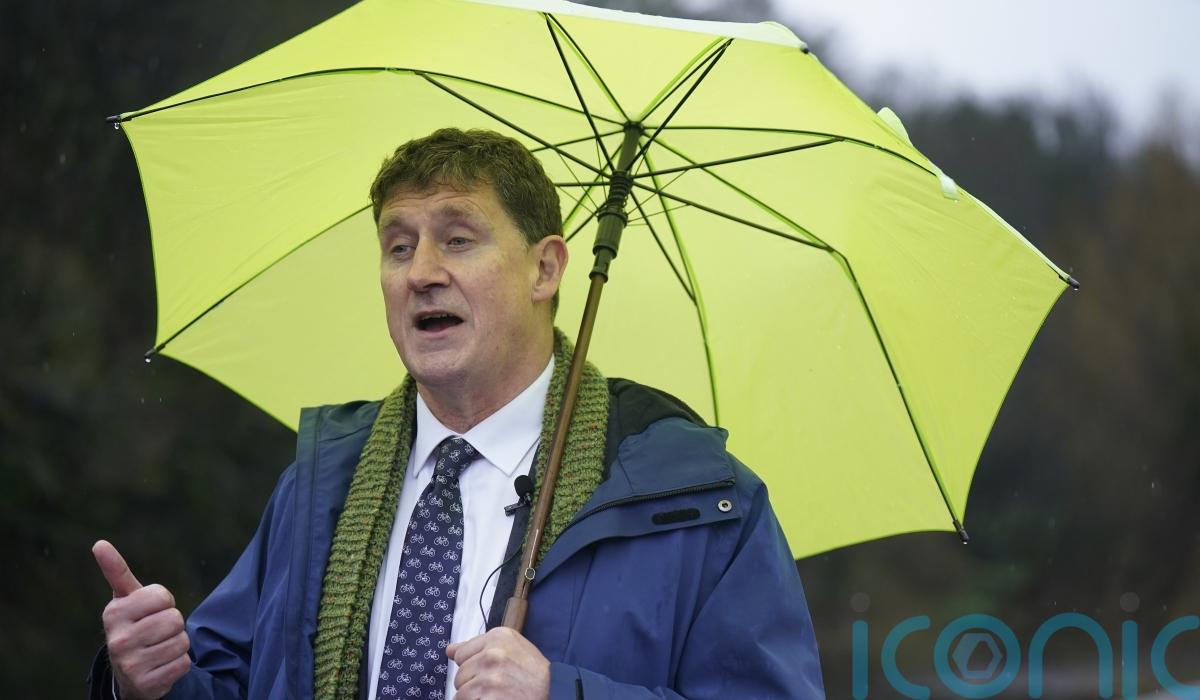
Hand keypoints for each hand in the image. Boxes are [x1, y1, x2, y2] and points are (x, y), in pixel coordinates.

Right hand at [93, 540, 190, 699]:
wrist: (130, 673)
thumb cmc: (133, 625)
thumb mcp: (125, 599)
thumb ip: (117, 571)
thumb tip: (99, 543)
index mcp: (114, 613)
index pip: (163, 596)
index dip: (164, 602)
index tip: (150, 610)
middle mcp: (117, 640)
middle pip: (175, 620)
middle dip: (173, 624)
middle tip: (156, 632)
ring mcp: (130, 664)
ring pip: (182, 641)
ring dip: (177, 644)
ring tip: (159, 648)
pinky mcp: (146, 684)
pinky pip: (184, 664)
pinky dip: (179, 664)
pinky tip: (162, 665)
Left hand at [447, 627, 549, 699]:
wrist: (554, 692)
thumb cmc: (534, 673)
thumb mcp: (512, 648)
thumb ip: (479, 646)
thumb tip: (450, 650)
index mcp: (498, 637)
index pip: (461, 654)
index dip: (473, 667)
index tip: (489, 672)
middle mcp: (492, 654)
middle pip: (460, 675)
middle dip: (473, 684)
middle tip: (497, 687)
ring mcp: (489, 678)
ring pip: (461, 693)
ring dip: (475, 698)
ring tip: (496, 695)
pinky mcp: (487, 697)